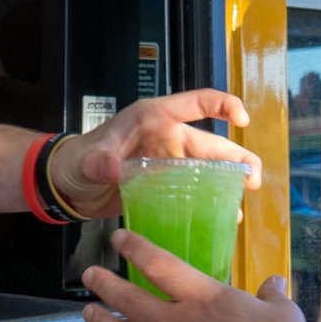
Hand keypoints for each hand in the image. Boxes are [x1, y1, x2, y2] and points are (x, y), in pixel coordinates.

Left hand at [50, 90, 259, 218]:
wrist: (67, 187)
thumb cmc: (76, 161)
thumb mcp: (87, 159)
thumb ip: (99, 162)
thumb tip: (113, 168)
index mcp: (154, 118)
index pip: (196, 102)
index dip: (222, 105)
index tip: (242, 119)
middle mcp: (167, 138)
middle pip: (212, 142)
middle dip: (237, 158)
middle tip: (253, 179)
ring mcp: (168, 163)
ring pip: (208, 169)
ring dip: (229, 182)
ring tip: (244, 200)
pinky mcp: (165, 187)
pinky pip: (194, 193)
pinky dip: (210, 203)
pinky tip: (223, 219)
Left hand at [81, 229, 306, 321]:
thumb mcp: (283, 314)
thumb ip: (272, 296)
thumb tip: (275, 283)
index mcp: (202, 298)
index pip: (159, 264)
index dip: (136, 248)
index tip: (119, 238)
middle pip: (129, 300)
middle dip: (105, 285)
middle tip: (89, 276)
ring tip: (90, 314)